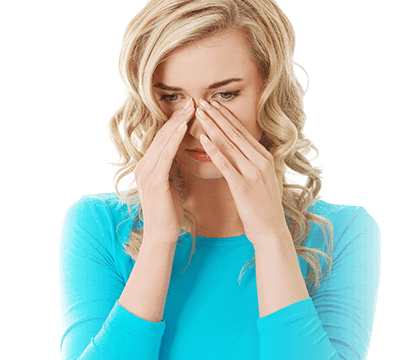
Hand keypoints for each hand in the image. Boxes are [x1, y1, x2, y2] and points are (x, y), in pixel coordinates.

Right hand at [134, 99, 194, 247]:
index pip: (163, 139)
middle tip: (192, 100)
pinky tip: (184, 127)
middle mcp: (144, 166)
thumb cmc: (169, 212)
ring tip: (191, 107)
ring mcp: (146, 172)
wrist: (162, 235)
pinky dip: (174, 139)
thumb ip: (170, 168)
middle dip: (177, 116)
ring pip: (163, 141)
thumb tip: (177, 155)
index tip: (190, 108)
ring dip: (177, 122)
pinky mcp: (153, 180)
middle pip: (162, 135)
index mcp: (148, 166)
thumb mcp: (170, 185)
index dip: (175, 122)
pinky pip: (165, 155)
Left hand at [195, 99, 285, 248]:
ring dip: (212, 127)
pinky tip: (203, 139)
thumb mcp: (264, 178)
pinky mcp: (242, 186)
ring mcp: (252, 172)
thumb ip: (254, 162)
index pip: (242, 131)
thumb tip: (245, 150)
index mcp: (264, 157)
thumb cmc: (264, 206)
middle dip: (217, 116)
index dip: (226, 116)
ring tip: (200, 113)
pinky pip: (225, 164)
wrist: (271, 229)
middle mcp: (260, 160)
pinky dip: (213, 150)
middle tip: (202, 101)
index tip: (214, 104)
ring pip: (229, 144)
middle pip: (234, 133)